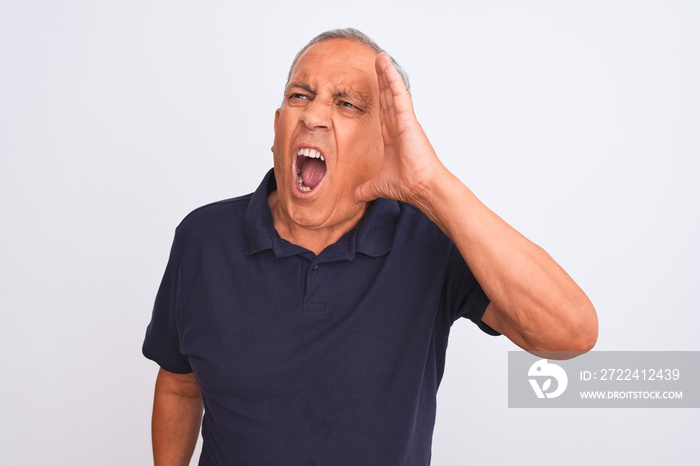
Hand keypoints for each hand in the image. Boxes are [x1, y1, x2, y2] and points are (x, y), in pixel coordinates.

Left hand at [354, 53, 445, 206]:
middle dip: (382, 79)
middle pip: (387, 97)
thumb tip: (354, 197)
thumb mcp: (377, 185)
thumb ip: (365, 188)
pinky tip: (387, 66)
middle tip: (376, 61)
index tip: (374, 84)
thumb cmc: (407, 185)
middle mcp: (399, 126)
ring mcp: (404, 121)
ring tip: (380, 56)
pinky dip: (393, 80)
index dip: (378, 97)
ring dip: (386, 74)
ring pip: (393, 92)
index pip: (382, 112)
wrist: (421, 188)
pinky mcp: (408, 120)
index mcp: (392, 137)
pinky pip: (399, 95)